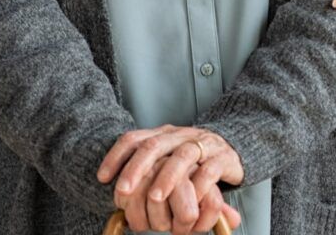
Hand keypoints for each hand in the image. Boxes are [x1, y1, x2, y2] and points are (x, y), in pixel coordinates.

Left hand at [98, 125, 242, 232]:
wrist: (233, 148)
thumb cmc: (192, 162)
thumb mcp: (167, 161)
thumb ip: (144, 171)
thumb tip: (106, 184)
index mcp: (164, 135)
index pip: (135, 138)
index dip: (116, 155)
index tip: (102, 178)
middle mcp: (181, 136)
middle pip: (155, 144)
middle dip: (137, 167)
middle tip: (123, 190)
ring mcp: (203, 145)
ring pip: (183, 155)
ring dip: (167, 177)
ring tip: (155, 198)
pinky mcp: (223, 158)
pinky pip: (209, 170)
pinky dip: (198, 186)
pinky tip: (190, 200)